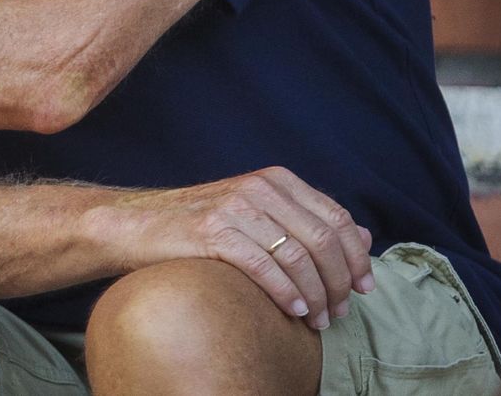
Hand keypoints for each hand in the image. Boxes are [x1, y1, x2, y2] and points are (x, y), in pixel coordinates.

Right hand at [108, 166, 374, 329]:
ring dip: (316, 296)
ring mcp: (235, 208)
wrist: (136, 225)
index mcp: (275, 180)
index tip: (364, 289)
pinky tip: (293, 312)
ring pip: (298, 257)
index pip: (338, 219)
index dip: (358, 258)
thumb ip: (308, 222)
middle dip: (339, 283)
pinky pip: (265, 268)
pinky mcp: (212, 233)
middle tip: (340, 313)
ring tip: (318, 320)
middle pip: (323, 241)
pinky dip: (286, 295)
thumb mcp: (259, 215)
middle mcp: (259, 188)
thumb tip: (364, 236)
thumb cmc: (201, 226)